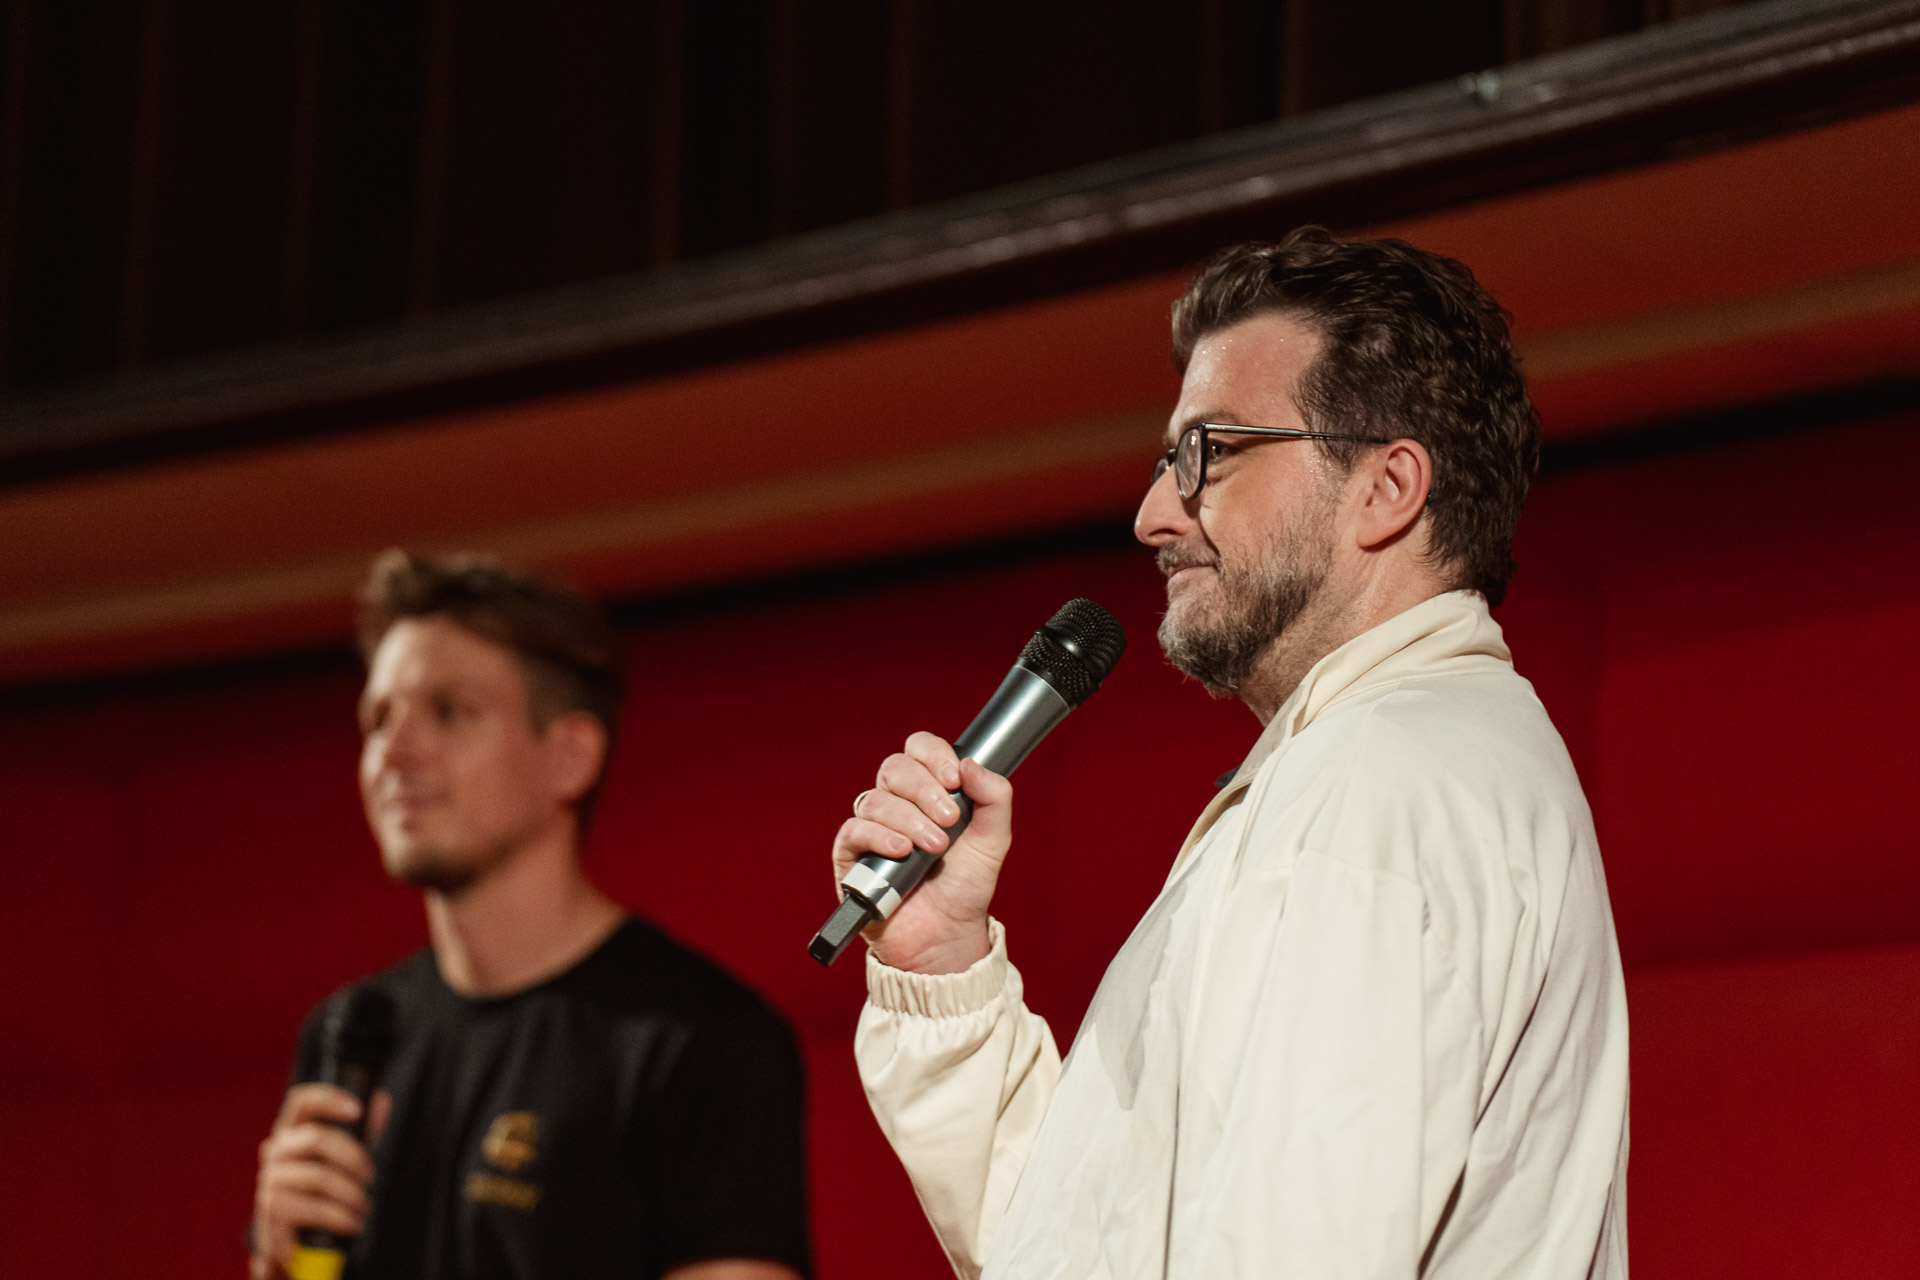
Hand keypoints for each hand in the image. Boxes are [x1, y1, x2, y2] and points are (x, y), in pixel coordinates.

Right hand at [250, 1084, 389, 1278]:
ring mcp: (270, 1180)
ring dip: (351, 1194)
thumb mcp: (343, 1160)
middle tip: (371, 1177)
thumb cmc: (320, 1193)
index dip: (329, 1099)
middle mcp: (275, 1151)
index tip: (358, 1110)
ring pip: (319, 1176)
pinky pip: (314, 1208)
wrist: (295, 1242)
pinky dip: (341, 1217)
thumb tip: (381, 1100)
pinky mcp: (271, 1210)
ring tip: (363, 1208)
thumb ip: (361, 1132)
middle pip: (317, 1138)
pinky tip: (353, 1223)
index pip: (302, 1102)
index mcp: (292, 1132)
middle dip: (354, 1157)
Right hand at [832, 731, 1011, 974]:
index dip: (933, 755)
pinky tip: (901, 850)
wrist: (948, 934)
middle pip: (895, 768)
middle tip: (949, 820)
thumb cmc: (965, 886)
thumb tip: (970, 764)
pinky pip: (853, 830)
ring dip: (909, 820)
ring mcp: (872, 829)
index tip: (953, 778)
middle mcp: (897, 804)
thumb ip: (994, 796)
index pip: (918, 750)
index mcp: (928, 791)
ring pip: (876, 800)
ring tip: (933, 848)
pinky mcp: (852, 857)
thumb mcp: (993, 839)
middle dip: (925, 790)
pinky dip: (878, 835)